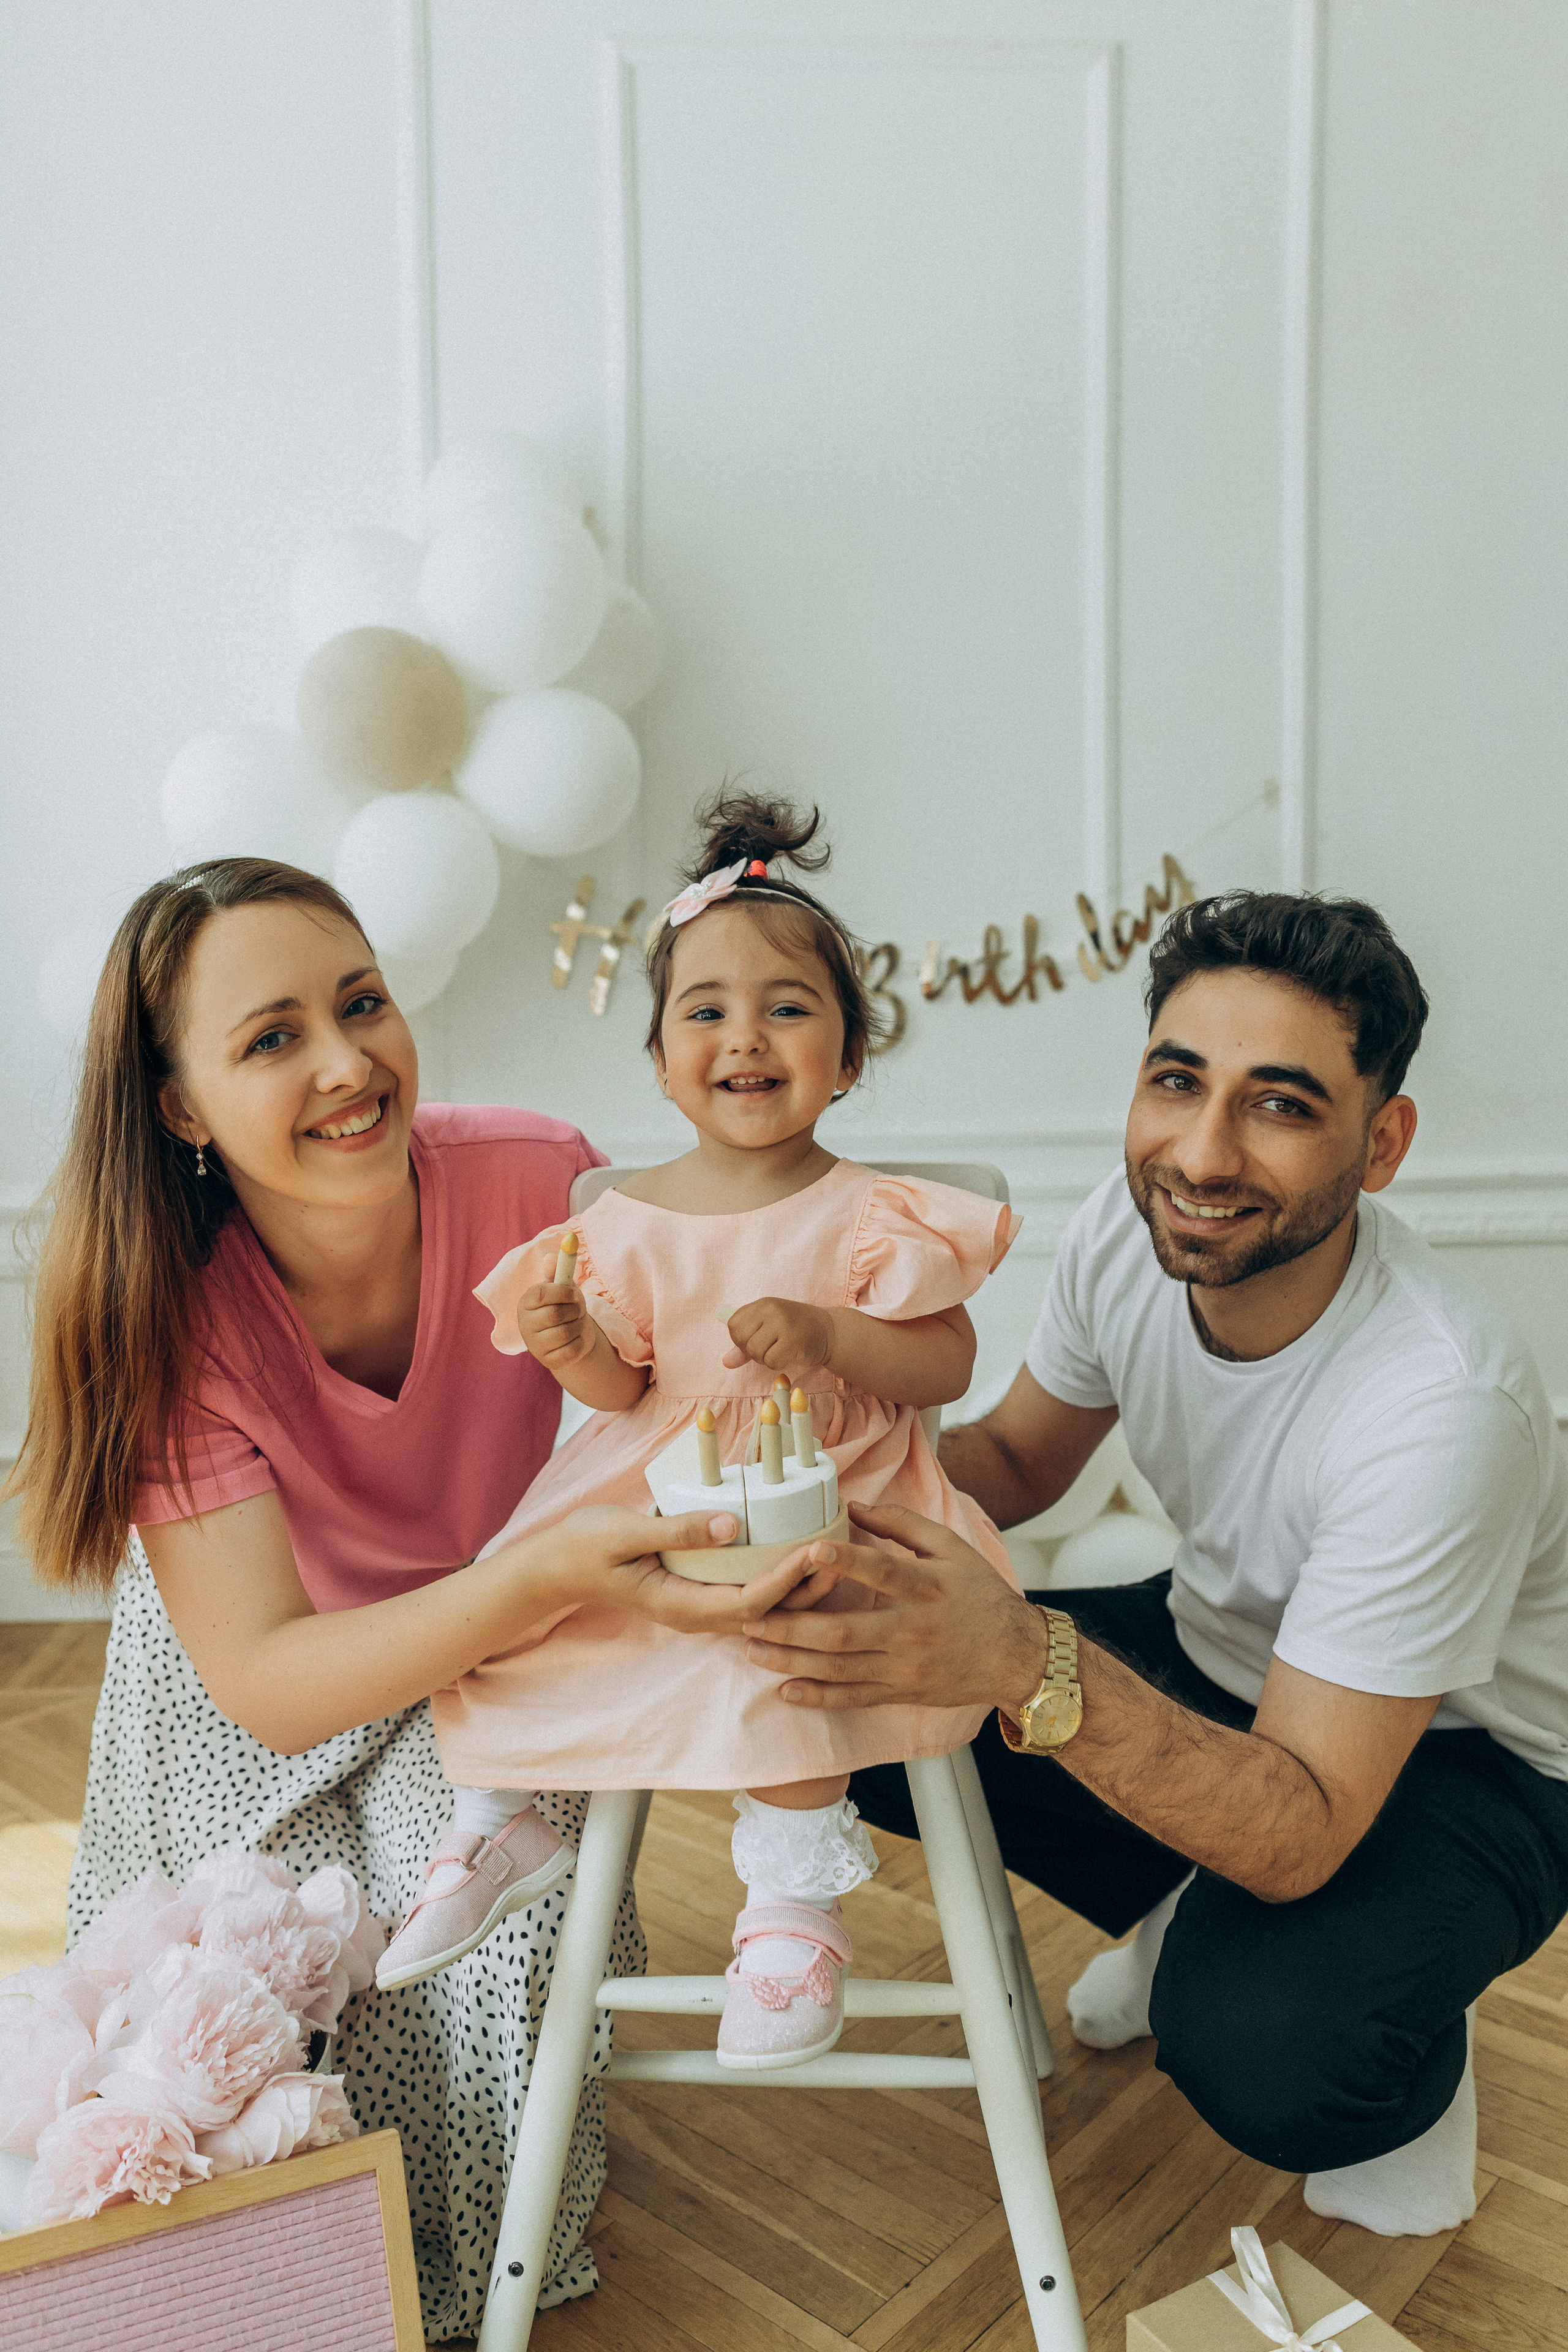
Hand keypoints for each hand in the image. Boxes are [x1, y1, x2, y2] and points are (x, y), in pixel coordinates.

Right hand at [516, 1277, 596, 1369]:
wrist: (573, 1338)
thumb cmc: (566, 1308)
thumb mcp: (563, 1289)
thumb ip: (558, 1273)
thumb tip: (552, 1257)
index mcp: (526, 1302)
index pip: (540, 1294)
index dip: (562, 1292)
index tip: (575, 1293)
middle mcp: (525, 1324)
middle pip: (555, 1314)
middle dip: (574, 1310)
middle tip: (578, 1310)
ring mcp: (535, 1345)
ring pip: (565, 1332)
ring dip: (578, 1326)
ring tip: (576, 1324)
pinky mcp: (548, 1361)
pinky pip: (571, 1350)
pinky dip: (580, 1343)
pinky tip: (576, 1339)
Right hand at [526, 1504, 829, 1636]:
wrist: (555, 1567)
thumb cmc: (586, 1546)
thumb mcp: (625, 1532)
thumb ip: (677, 1530)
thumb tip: (730, 1525)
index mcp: (679, 1605)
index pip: (748, 1604)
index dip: (786, 1581)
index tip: (815, 1551)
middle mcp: (695, 1614)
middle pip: (765, 1613)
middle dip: (805, 1588)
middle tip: (840, 1552)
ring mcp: (697, 1607)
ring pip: (760, 1608)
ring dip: (796, 1586)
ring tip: (830, 1553)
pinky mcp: (698, 1593)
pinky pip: (746, 1593)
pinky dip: (775, 1578)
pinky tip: (795, 1554)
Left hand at [722, 1296, 834, 1373]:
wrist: (830, 1331)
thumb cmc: (796, 1330)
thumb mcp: (768, 1329)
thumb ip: (745, 1344)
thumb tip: (726, 1362)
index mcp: (762, 1304)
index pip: (733, 1325)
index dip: (741, 1339)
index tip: (757, 1339)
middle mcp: (771, 1310)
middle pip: (742, 1340)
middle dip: (752, 1351)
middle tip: (770, 1347)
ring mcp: (783, 1324)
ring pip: (755, 1352)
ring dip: (765, 1359)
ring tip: (780, 1351)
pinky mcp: (793, 1340)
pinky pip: (771, 1361)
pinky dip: (777, 1364)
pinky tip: (788, 1355)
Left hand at [739, 1501, 1047, 1710]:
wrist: (1017, 1656)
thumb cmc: (982, 1595)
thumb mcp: (952, 1548)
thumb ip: (904, 1524)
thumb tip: (855, 1506)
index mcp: (927, 1587)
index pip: (883, 1571)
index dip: (846, 1562)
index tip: (809, 1551)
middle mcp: (913, 1631)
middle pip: (845, 1631)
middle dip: (792, 1626)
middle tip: (750, 1616)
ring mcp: (905, 1667)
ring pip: (840, 1668)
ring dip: (792, 1661)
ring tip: (753, 1649)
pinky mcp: (902, 1691)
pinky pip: (854, 1698)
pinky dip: (819, 1698)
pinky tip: (786, 1691)